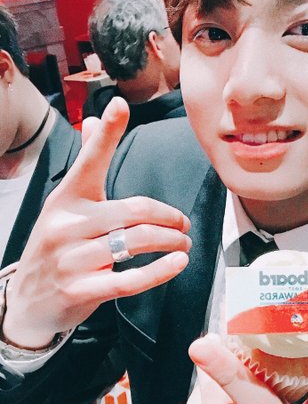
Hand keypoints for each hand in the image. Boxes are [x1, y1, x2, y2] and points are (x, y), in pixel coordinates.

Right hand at [3, 98, 190, 347]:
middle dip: (168, 217)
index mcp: (65, 199)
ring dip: (170, 241)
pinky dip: (160, 271)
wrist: (28, 299)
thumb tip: (94, 118)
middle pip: (133, 210)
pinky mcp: (81, 290)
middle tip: (183, 224)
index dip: (106, 133)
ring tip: (182, 242)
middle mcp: (66, 225)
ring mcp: (72, 259)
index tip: (120, 104)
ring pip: (136, 242)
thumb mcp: (66, 204)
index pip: (89, 161)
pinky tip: (178, 262)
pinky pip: (130, 279)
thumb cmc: (57, 245)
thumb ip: (86, 162)